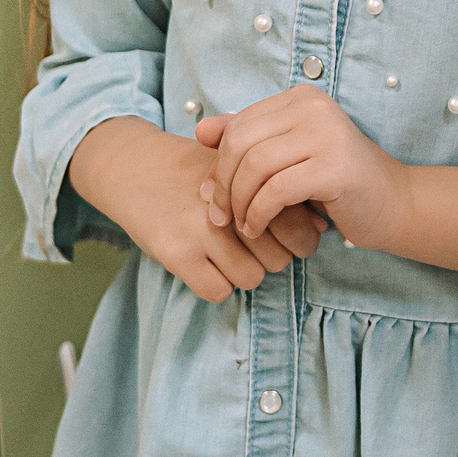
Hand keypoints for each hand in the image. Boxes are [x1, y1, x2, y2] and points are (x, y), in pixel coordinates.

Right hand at [66, 116, 323, 302]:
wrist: (135, 166)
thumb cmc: (197, 170)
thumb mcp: (239, 170)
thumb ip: (280, 191)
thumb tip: (323, 224)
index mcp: (250, 180)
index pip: (298, 224)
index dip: (300, 237)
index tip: (288, 236)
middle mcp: (230, 206)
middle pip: (280, 257)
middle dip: (274, 256)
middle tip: (255, 246)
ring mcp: (202, 230)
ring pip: (252, 277)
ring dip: (245, 271)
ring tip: (230, 254)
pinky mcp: (176, 253)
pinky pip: (218, 291)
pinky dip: (217, 283)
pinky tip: (208, 265)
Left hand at [197, 86, 407, 246]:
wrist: (392, 203)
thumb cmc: (334, 183)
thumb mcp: (287, 156)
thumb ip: (247, 140)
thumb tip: (199, 131)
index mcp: (301, 98)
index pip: (239, 125)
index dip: (219, 164)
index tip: (213, 197)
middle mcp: (315, 107)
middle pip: (242, 142)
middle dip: (224, 184)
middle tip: (221, 216)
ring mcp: (328, 133)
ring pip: (256, 166)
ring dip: (240, 203)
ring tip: (242, 225)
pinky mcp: (336, 166)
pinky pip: (277, 190)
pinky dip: (259, 213)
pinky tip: (258, 228)